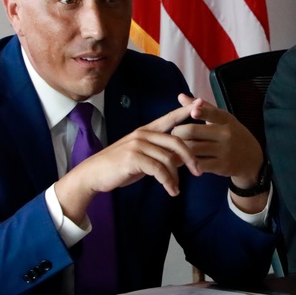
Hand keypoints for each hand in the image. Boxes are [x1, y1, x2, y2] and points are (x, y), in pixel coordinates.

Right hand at [53, 104, 200, 223]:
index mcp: (146, 130)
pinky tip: (171, 191)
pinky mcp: (134, 158)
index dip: (186, 110)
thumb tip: (182, 158)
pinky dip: (168, 182)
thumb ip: (160, 153)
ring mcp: (137, 145)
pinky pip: (159, 170)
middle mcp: (143, 134)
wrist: (94, 174)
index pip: (170, 117)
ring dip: (176, 177)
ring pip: (168, 159)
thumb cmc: (120, 166)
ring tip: (177, 188)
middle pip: (176, 141)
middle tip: (199, 171)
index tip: (201, 103)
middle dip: (191, 156)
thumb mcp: (142, 156)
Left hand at [170, 94, 264, 186]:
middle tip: (173, 133)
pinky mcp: (221, 166)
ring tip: (174, 146)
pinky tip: (184, 160)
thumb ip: (202, 108)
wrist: (252, 158)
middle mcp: (225, 134)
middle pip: (193, 131)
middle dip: (178, 132)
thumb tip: (180, 96)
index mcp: (225, 119)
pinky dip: (188, 162)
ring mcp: (224, 151)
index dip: (202, 112)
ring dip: (180, 147)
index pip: (212, 113)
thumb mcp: (222, 119)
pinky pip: (199, 164)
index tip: (192, 112)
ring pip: (193, 148)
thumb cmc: (232, 134)